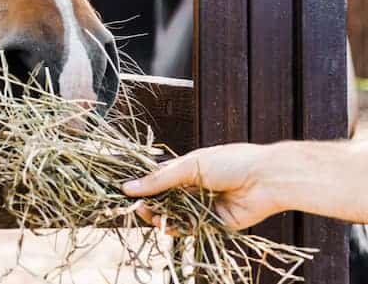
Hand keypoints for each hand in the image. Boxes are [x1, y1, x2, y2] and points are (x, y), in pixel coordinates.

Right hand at [122, 143, 281, 229]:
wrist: (267, 179)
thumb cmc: (230, 162)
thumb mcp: (189, 166)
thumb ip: (159, 179)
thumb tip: (128, 187)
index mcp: (187, 169)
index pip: (158, 180)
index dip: (143, 187)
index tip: (126, 193)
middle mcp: (194, 188)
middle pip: (164, 200)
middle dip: (149, 205)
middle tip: (136, 208)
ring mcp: (204, 206)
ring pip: (176, 216)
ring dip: (161, 218)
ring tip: (151, 218)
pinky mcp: (215, 223)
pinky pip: (192, 228)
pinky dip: (179, 229)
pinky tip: (168, 227)